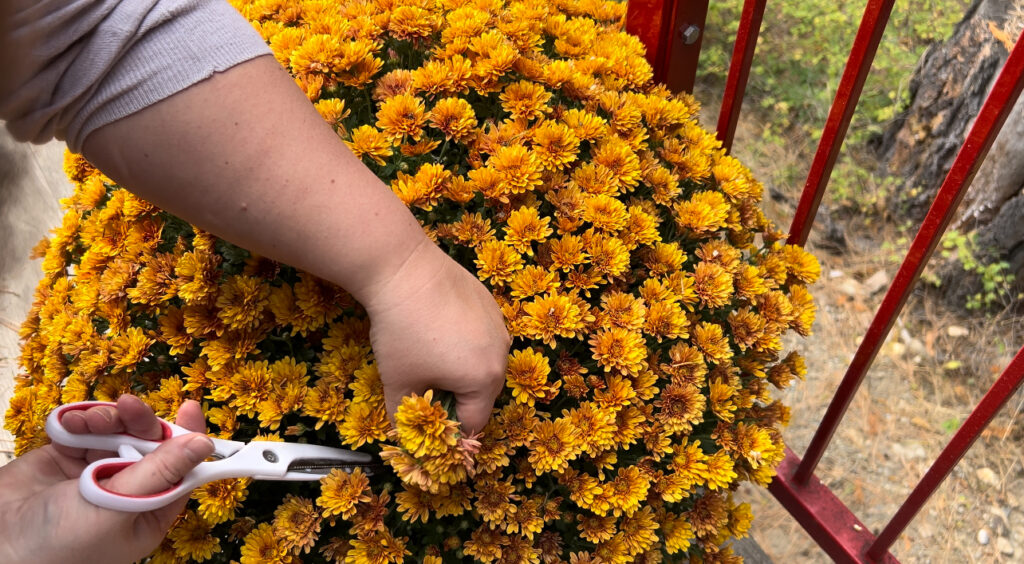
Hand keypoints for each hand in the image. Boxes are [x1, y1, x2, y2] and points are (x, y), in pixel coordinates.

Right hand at [0, 395, 214, 563]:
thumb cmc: (60, 545)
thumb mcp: (118, 506)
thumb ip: (159, 471)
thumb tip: (203, 445)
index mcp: (150, 510)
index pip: (182, 468)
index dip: (188, 439)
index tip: (189, 408)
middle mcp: (127, 490)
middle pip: (151, 442)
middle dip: (140, 422)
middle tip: (128, 408)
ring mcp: (96, 473)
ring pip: (117, 431)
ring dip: (105, 419)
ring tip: (87, 421)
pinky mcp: (67, 459)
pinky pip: (84, 429)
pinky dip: (79, 421)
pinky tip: (70, 423)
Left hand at [362, 238, 511, 435]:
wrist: (403, 269)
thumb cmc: (401, 332)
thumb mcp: (397, 382)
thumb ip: (403, 417)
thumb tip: (401, 436)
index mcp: (484, 380)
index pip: (474, 422)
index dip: (449, 428)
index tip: (427, 421)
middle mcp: (501, 354)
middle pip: (483, 393)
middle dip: (457, 397)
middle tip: (424, 386)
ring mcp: (499, 325)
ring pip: (484, 361)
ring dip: (461, 368)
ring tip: (428, 353)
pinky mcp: (490, 302)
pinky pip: (482, 334)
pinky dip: (464, 340)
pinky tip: (435, 327)